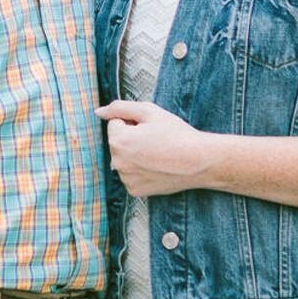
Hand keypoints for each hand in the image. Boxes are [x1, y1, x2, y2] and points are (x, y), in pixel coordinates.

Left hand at [97, 99, 212, 197]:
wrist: (199, 161)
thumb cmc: (176, 134)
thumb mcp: (149, 111)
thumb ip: (119, 107)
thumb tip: (99, 112)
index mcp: (118, 141)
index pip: (115, 124)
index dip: (133, 123)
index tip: (150, 128)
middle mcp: (117, 162)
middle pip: (118, 143)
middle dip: (131, 139)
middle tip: (156, 141)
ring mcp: (126, 179)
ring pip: (125, 160)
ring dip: (135, 155)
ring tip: (158, 154)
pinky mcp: (135, 191)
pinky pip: (131, 175)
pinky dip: (141, 171)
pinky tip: (157, 167)